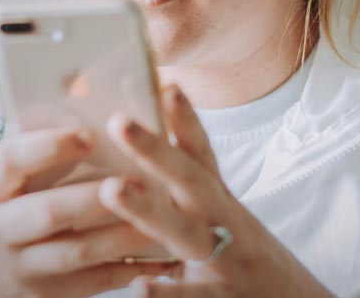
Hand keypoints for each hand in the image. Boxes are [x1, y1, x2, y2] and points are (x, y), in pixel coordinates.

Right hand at [0, 127, 176, 296]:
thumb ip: (29, 158)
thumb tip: (84, 107)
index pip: (8, 161)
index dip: (48, 146)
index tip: (89, 133)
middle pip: (50, 211)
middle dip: (99, 195)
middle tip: (144, 178)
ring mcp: (20, 268)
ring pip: (78, 251)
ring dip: (125, 232)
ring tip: (165, 213)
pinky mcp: (45, 296)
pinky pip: (94, 284)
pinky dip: (132, 270)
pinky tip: (164, 255)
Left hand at [98, 85, 332, 297]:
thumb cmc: (245, 257)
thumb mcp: (221, 216)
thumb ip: (184, 186)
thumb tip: (138, 148)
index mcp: (219, 200)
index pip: (202, 154)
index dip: (184, 119)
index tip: (166, 82)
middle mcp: (225, 223)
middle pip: (191, 182)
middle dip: (155, 150)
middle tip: (119, 121)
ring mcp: (226, 261)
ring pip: (187, 233)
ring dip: (149, 210)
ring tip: (113, 188)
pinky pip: (192, 296)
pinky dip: (168, 292)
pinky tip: (140, 285)